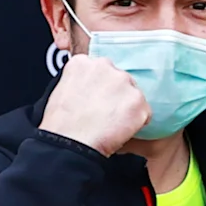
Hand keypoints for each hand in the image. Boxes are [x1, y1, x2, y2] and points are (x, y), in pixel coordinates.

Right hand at [42, 51, 157, 153]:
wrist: (70, 143)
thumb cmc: (62, 125)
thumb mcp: (61, 91)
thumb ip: (80, 82)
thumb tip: (89, 88)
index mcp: (82, 63)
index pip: (99, 68)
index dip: (99, 86)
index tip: (95, 97)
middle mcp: (105, 66)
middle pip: (118, 79)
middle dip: (115, 95)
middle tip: (103, 112)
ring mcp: (124, 82)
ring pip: (132, 94)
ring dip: (127, 107)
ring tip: (110, 123)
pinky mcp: (139, 101)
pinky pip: (144, 111)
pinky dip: (137, 122)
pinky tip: (120, 130)